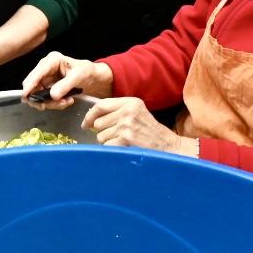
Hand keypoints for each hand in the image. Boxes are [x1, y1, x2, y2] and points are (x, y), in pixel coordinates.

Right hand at [21, 53, 112, 107]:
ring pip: (39, 96)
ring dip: (52, 103)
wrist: (92, 78)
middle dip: (43, 98)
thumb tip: (52, 95)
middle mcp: (45, 70)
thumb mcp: (79, 75)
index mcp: (51, 61)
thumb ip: (66, 84)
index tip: (26, 95)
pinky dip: (55, 104)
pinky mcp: (48, 89)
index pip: (37, 72)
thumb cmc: (87, 71)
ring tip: (67, 102)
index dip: (30, 84)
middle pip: (34, 87)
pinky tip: (67, 101)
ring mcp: (46, 80)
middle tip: (57, 104)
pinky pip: (46, 100)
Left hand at [82, 97, 196, 155]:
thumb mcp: (137, 112)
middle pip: (98, 123)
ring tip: (123, 142)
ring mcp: (126, 126)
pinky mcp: (126, 140)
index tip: (86, 124)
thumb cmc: (149, 131)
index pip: (100, 105)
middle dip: (103, 132)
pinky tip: (124, 149)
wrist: (167, 146)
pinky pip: (106, 146)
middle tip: (116, 137)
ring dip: (108, 142)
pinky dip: (112, 150)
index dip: (90, 116)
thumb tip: (91, 118)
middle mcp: (128, 112)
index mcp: (130, 102)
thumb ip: (117, 110)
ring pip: (101, 136)